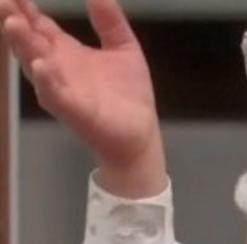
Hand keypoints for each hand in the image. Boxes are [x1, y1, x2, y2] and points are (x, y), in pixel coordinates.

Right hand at [1, 0, 164, 195]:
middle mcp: (55, 67)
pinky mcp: (72, 110)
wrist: (140, 134)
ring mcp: (59, 89)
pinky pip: (54, 94)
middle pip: (28, 40)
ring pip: (34, 64)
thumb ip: (110, 22)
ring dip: (22, 44)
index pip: (37, 24)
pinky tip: (42, 64)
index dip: (24, 6)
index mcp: (64, 51)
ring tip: (13, 22)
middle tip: (3, 0)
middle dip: (14, 20)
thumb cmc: (128, 93)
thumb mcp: (124, 48)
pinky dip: (47, 80)